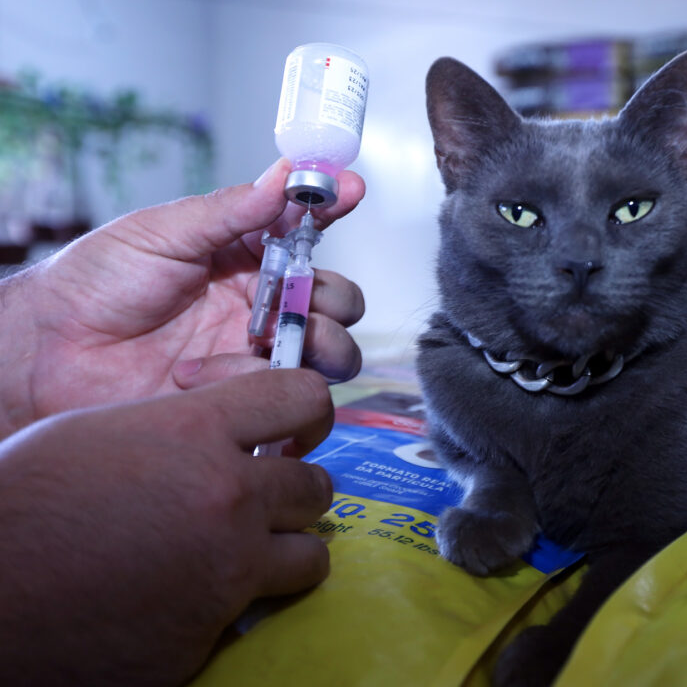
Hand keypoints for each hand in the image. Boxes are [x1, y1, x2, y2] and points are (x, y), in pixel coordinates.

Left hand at [0, 158, 365, 435]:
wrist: (50, 354)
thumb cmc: (95, 283)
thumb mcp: (162, 231)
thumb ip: (231, 210)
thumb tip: (286, 175)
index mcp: (245, 256)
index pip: (308, 230)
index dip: (334, 208)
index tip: (349, 190)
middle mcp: (262, 304)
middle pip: (338, 301)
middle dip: (335, 296)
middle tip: (304, 295)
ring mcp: (257, 353)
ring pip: (333, 352)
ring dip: (320, 342)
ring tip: (274, 338)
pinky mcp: (244, 397)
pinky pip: (288, 393)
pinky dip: (257, 380)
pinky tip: (204, 371)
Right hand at [0, 368, 334, 685]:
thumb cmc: (24, 503)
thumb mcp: (100, 433)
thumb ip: (180, 429)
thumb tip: (226, 436)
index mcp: (196, 432)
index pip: (303, 396)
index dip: (307, 411)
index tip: (297, 429)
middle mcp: (227, 497)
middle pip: (315, 485)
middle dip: (292, 492)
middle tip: (261, 501)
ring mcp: (226, 570)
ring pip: (310, 555)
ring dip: (285, 551)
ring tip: (243, 553)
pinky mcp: (210, 633)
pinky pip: (251, 612)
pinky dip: (227, 605)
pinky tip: (184, 599)